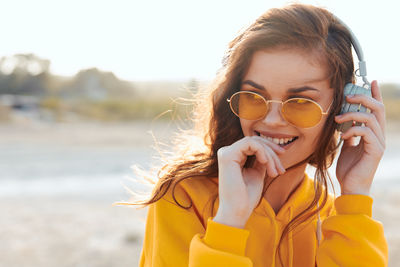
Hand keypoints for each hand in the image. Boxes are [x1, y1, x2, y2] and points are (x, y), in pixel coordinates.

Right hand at [213, 136, 285, 227]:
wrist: (238, 211)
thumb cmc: (246, 196)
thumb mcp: (257, 173)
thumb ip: (261, 160)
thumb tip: (271, 150)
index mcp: (233, 157)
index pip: (254, 146)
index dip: (270, 152)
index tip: (281, 167)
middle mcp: (227, 153)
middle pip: (255, 142)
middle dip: (272, 153)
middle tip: (280, 170)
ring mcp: (225, 153)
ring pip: (254, 142)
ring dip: (269, 155)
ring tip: (274, 172)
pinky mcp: (227, 155)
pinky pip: (249, 143)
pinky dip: (262, 151)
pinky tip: (266, 162)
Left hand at [334, 80, 385, 194]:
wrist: (351, 187)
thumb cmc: (349, 168)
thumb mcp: (347, 147)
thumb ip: (349, 133)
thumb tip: (344, 121)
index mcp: (373, 133)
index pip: (376, 109)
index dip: (375, 94)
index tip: (370, 81)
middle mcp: (379, 136)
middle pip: (377, 108)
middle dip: (363, 98)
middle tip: (347, 96)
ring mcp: (379, 143)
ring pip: (371, 118)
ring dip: (352, 114)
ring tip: (337, 119)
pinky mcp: (375, 151)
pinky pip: (366, 132)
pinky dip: (353, 130)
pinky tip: (343, 136)